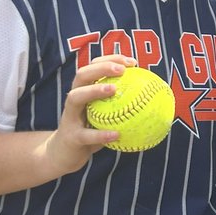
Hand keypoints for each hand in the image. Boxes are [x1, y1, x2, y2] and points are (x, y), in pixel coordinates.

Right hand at [41, 54, 134, 176]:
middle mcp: (74, 99)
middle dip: (101, 67)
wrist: (64, 155)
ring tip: (113, 89)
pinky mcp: (71, 136)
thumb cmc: (90, 131)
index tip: (132, 62)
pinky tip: (117, 134)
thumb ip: (121, 105)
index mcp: (83, 90)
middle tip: (121, 69)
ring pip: (76, 97)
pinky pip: (86, 134)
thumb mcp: (105, 116)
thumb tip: (151, 98)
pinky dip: (101, 134)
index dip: (111, 59)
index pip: (94, 67)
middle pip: (82, 75)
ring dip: (94, 90)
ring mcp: (70, 116)